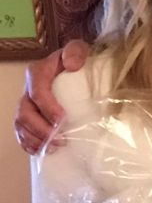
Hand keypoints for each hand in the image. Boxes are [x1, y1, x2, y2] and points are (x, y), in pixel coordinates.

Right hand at [13, 40, 89, 154]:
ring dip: (36, 139)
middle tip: (62, 140)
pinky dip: (29, 145)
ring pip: (21, 125)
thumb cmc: (78, 62)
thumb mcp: (79, 50)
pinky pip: (22, 134)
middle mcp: (29, 90)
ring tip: (55, 148)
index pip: (36, 90)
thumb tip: (71, 64)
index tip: (62, 119)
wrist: (76, 71)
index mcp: (38, 73)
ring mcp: (28, 106)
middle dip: (41, 129)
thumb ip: (75, 51)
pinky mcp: (32, 119)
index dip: (46, 107)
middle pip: (25, 112)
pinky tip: (42, 152)